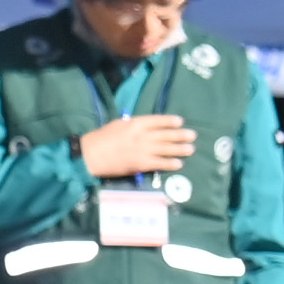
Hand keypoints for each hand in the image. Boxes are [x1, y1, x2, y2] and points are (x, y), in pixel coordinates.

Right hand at [79, 113, 196, 179]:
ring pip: (167, 149)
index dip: (171, 121)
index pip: (158, 120)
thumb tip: (144, 126)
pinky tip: (179, 163)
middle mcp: (143, 135)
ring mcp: (144, 150)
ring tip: (191, 149)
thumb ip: (133, 125)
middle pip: (167, 134)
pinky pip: (161, 163)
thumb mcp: (118, 125)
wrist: (91, 155)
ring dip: (181, 149)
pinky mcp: (142, 163)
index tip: (180, 122)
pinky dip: (171, 163)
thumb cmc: (101, 138)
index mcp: (135, 123)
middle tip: (193, 135)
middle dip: (181, 135)